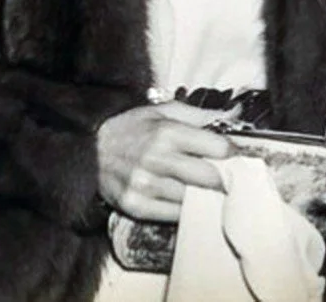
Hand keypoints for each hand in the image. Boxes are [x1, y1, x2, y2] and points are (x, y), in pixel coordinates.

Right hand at [96, 101, 234, 221]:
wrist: (88, 149)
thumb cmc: (131, 128)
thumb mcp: (163, 111)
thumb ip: (200, 114)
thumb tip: (233, 116)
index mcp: (168, 132)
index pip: (218, 148)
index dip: (233, 154)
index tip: (238, 157)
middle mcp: (157, 159)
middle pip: (209, 177)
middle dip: (225, 178)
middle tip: (231, 178)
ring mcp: (144, 185)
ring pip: (193, 197)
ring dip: (206, 195)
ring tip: (210, 190)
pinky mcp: (135, 205)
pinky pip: (173, 215)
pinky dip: (185, 209)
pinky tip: (189, 201)